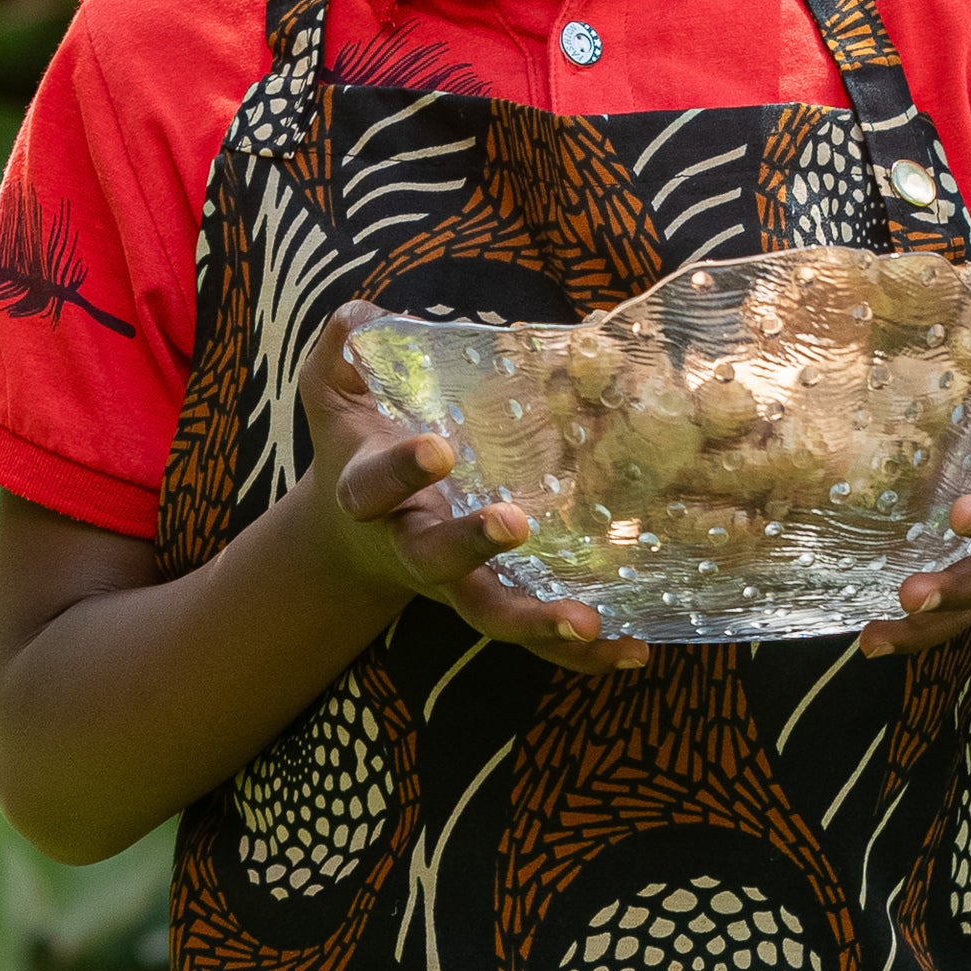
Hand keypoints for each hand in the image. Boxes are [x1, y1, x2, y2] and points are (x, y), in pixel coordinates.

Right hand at [290, 305, 652, 673]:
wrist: (355, 532)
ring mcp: (457, 584)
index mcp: (369, 494)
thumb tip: (364, 316)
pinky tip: (635, 649)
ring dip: (538, 624)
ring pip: (492, 614)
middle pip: (437, 561)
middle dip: (472, 544)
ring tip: (588, 623)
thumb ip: (345, 350)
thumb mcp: (336, 391)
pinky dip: (582, 654)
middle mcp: (413, 546)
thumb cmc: (357, 443)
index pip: (374, 485)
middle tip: (514, 524)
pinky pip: (537, 640)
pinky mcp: (498, 599)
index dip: (401, 469)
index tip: (436, 447)